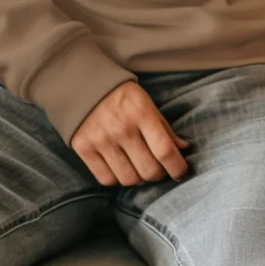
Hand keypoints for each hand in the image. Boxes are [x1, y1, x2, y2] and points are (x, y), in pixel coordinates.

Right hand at [71, 80, 190, 185]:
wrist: (82, 85)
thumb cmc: (121, 96)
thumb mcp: (146, 103)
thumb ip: (164, 127)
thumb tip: (182, 148)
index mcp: (141, 113)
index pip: (164, 150)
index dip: (177, 167)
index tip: (180, 171)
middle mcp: (122, 129)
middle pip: (148, 170)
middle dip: (157, 174)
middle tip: (157, 167)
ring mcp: (101, 140)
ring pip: (129, 179)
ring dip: (137, 178)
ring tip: (137, 166)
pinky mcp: (84, 149)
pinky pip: (107, 179)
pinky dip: (116, 178)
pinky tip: (119, 166)